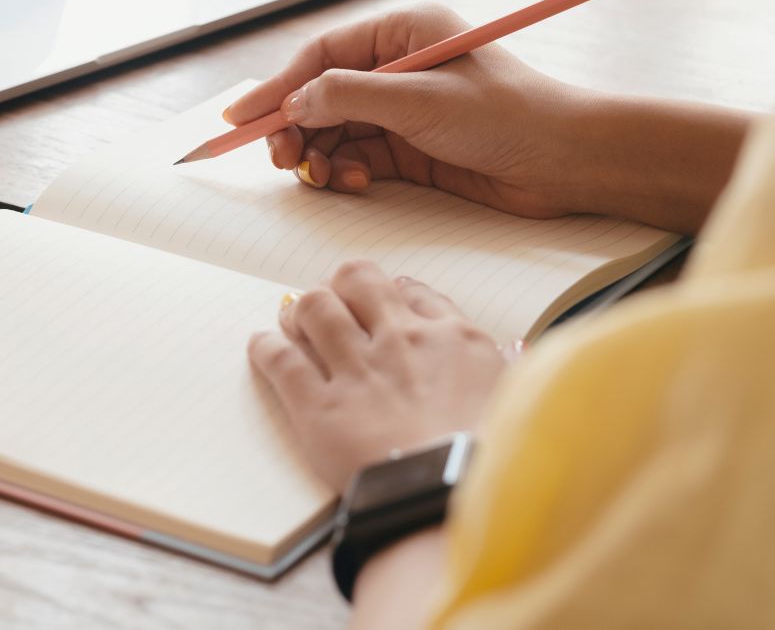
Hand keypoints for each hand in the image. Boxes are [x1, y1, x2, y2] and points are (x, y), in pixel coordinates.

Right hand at [223, 3, 588, 217]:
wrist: (564, 161)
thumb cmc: (507, 115)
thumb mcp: (420, 99)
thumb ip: (350, 96)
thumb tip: (295, 101)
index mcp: (404, 32)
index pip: (322, 54)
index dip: (278, 86)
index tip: (242, 119)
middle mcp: (401, 66)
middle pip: (323, 95)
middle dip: (297, 127)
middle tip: (283, 159)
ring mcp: (407, 109)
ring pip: (338, 130)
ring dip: (321, 155)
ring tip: (320, 177)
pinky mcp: (416, 148)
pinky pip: (362, 157)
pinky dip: (349, 171)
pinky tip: (356, 183)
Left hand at [248, 260, 505, 492]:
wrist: (448, 492)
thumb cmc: (488, 455)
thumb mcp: (512, 399)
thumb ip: (504, 367)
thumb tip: (505, 351)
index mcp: (453, 337)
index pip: (413, 291)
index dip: (393, 292)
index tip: (384, 302)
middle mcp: (400, 340)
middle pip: (358, 281)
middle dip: (342, 284)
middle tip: (335, 300)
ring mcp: (356, 369)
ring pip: (313, 308)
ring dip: (300, 310)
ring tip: (294, 318)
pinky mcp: (318, 407)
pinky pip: (281, 360)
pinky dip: (267, 349)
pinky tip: (262, 346)